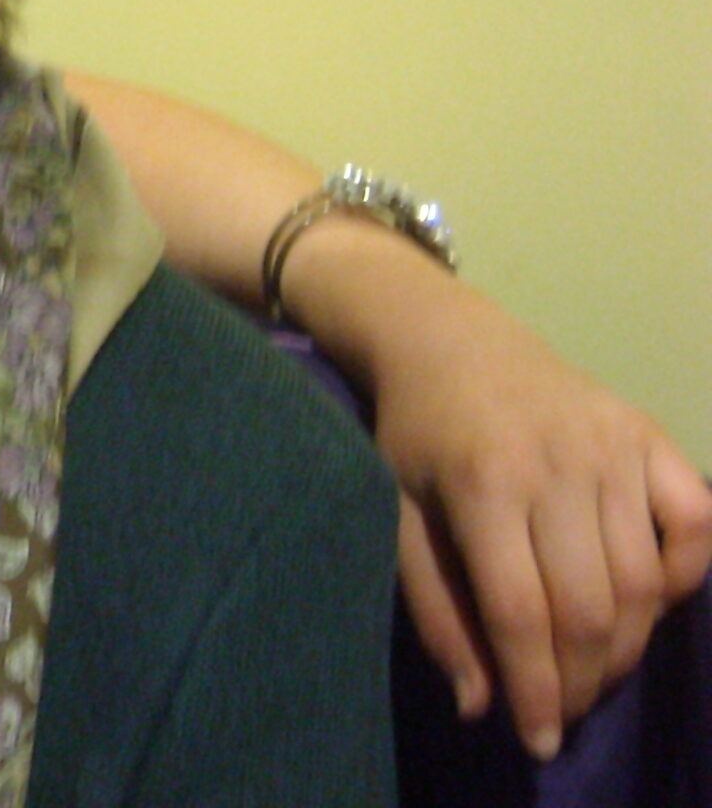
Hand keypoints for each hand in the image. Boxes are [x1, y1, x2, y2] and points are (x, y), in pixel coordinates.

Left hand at [369, 287, 711, 758]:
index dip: (536, 689)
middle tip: (563, 708)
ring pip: (645, 581)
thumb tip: (480, 707)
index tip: (538, 740)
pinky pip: (696, 523)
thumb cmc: (416, 435)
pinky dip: (685, 575)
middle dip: (581, 679)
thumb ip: (437, 609)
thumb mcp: (399, 515)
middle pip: (591, 607)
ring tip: (594, 669)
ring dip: (628, 645)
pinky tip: (650, 600)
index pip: (522, 613)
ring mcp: (613, 446)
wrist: (450, 341)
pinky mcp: (650, 434)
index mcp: (483, 484)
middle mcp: (557, 464)